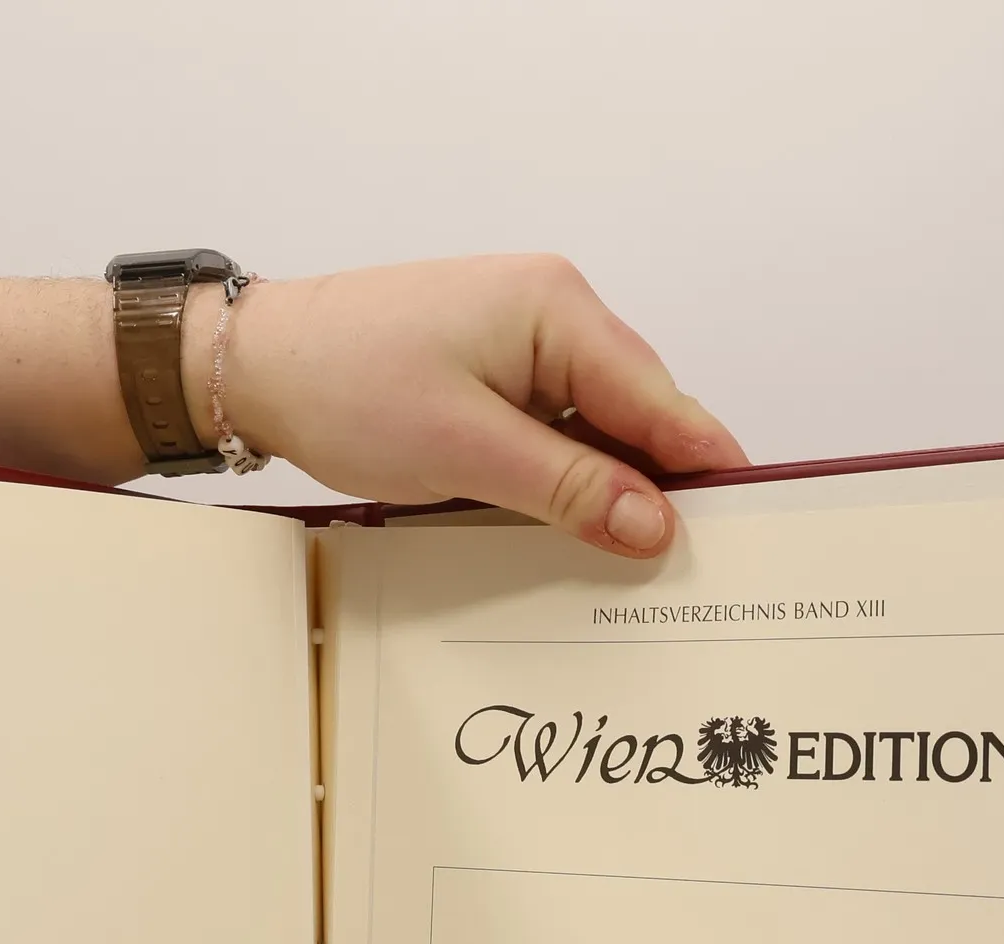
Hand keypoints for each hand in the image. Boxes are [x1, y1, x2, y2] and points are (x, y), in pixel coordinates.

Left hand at [202, 255, 748, 556]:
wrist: (257, 366)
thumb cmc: (347, 386)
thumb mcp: (467, 450)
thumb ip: (570, 487)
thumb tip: (655, 525)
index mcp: (559, 311)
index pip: (662, 401)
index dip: (705, 469)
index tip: (746, 529)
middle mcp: (553, 315)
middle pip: (638, 416)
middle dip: (658, 488)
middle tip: (684, 571)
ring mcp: (521, 344)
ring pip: (595, 431)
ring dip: (605, 490)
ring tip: (625, 563)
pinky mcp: (492, 375)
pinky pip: (553, 433)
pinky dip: (562, 479)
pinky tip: (564, 527)